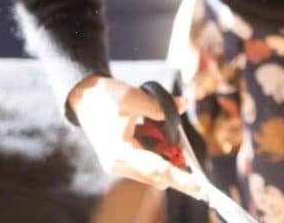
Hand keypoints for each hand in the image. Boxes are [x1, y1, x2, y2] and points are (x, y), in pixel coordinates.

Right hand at [68, 75, 200, 195]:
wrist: (84, 97)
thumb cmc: (106, 97)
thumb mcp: (134, 97)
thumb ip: (160, 105)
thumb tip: (184, 105)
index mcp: (120, 151)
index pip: (156, 170)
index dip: (180, 179)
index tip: (199, 187)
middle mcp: (118, 164)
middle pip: (155, 176)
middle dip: (176, 172)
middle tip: (195, 172)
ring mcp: (117, 164)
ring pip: (150, 171)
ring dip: (166, 161)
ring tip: (174, 145)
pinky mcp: (119, 160)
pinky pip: (144, 164)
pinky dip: (157, 156)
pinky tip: (162, 142)